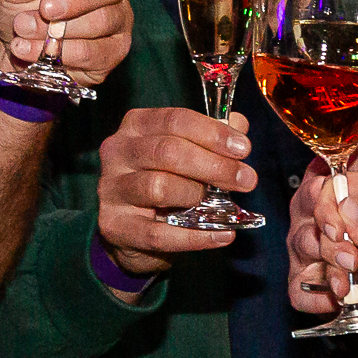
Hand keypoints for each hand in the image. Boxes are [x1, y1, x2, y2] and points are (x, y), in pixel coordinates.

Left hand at [0, 0, 132, 88]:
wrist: (14, 48)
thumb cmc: (23, 9)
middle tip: (44, 9)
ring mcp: (119, 22)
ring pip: (102, 21)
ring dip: (61, 29)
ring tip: (27, 30)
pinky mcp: (113, 52)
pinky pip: (95, 52)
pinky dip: (64, 52)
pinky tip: (39, 52)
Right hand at [95, 106, 261, 278]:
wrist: (131, 230)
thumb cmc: (163, 181)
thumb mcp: (186, 153)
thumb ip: (210, 137)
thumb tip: (239, 124)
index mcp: (136, 125)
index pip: (175, 120)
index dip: (212, 133)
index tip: (243, 149)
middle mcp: (118, 152)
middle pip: (168, 151)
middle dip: (213, 165)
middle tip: (246, 179)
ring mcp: (112, 189)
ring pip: (159, 187)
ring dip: (197, 195)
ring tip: (221, 205)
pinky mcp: (114, 226)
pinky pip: (158, 233)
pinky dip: (196, 237)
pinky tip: (223, 235)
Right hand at [299, 156, 357, 320]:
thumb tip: (342, 210)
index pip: (347, 184)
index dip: (332, 207)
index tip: (332, 232)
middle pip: (339, 219)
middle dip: (334, 243)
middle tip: (345, 263)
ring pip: (345, 249)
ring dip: (340, 269)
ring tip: (346, 287)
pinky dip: (357, 286)